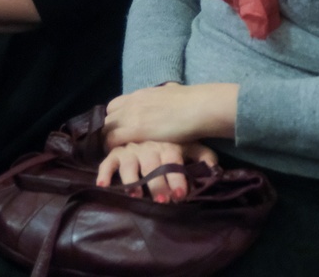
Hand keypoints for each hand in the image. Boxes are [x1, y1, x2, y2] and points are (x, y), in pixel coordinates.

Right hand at [96, 140, 220, 202]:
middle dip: (157, 184)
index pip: (173, 160)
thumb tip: (215, 167)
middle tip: (162, 201)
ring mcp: (131, 149)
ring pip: (130, 165)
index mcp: (168, 144)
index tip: (180, 194)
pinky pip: (108, 162)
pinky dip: (104, 173)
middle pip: (152, 166)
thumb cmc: (171, 140)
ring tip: (136, 195)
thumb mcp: (188, 143)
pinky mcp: (116, 153)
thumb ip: (202, 154)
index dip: (176, 177)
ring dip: (132, 181)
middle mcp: (149, 146)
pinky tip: (103, 185)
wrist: (149, 118)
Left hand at [104, 82, 237, 148]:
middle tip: (118, 143)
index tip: (122, 129)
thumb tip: (168, 92)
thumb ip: (164, 94)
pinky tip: (120, 155)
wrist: (200, 107)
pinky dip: (111, 148)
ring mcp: (131, 114)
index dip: (116, 118)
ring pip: (106, 128)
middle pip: (107, 117)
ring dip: (109, 139)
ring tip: (118, 151)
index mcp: (141, 93)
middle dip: (110, 130)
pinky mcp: (134, 130)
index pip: (115, 105)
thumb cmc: (193, 102)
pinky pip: (111, 140)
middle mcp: (133, 101)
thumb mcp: (173, 92)